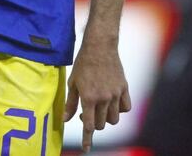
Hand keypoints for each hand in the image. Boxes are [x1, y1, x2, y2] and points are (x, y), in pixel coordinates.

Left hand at [63, 36, 131, 151]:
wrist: (100, 46)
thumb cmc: (83, 63)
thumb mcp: (72, 83)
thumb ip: (70, 103)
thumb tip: (65, 119)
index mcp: (89, 98)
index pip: (89, 126)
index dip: (87, 139)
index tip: (86, 148)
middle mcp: (104, 98)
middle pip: (102, 124)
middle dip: (94, 124)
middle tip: (86, 114)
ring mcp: (116, 94)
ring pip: (114, 119)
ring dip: (106, 118)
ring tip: (99, 109)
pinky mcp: (124, 88)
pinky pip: (126, 108)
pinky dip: (120, 110)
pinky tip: (113, 104)